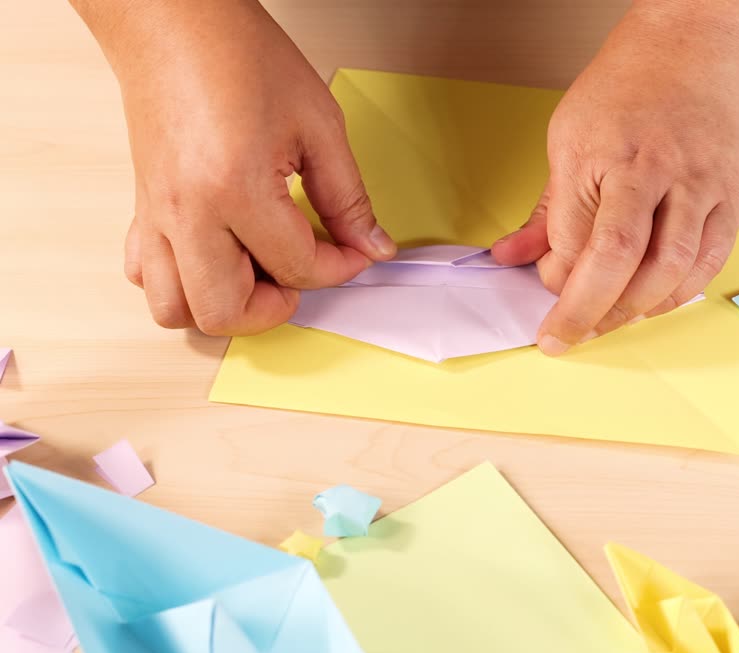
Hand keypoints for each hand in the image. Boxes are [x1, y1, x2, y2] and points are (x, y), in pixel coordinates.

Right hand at [74, 0, 394, 333]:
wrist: (175, 21)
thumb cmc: (238, 56)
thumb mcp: (319, 125)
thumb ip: (348, 198)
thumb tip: (371, 246)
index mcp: (233, 189)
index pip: (297, 267)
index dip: (340, 267)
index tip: (354, 250)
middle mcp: (184, 213)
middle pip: (225, 311)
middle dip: (277, 306)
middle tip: (304, 271)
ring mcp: (154, 215)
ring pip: (175, 309)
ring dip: (224, 304)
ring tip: (260, 269)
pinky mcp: (141, 209)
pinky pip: (146, 275)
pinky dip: (183, 283)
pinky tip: (220, 253)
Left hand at [490, 1, 738, 355]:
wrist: (704, 45)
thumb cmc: (633, 86)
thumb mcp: (569, 133)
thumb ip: (548, 206)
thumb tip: (512, 257)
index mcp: (603, 150)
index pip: (573, 234)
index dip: (556, 276)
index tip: (548, 289)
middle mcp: (653, 168)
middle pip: (619, 258)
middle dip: (587, 310)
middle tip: (565, 337)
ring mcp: (699, 184)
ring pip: (669, 269)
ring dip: (634, 309)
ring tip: (609, 323)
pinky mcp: (732, 198)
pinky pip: (707, 263)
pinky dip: (679, 294)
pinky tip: (653, 303)